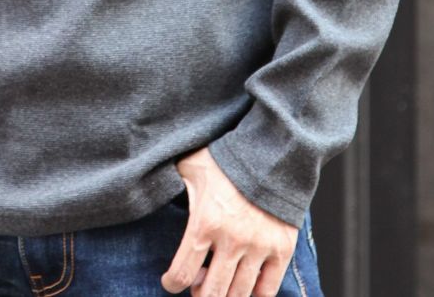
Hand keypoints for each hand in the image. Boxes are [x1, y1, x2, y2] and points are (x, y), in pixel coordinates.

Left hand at [161, 147, 298, 296]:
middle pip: (212, 294)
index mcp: (205, 222)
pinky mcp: (282, 249)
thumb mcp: (192, 167)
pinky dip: (255, 295)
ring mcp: (259, 247)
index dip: (171, 283)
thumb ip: (173, 180)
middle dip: (200, 295)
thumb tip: (152, 180)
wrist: (271, 151)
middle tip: (197, 287)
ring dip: (225, 296)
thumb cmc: (226, 159)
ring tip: (220, 283)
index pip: (182, 274)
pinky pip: (267, 290)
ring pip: (238, 294)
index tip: (170, 282)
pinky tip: (245, 287)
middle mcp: (232, 240)